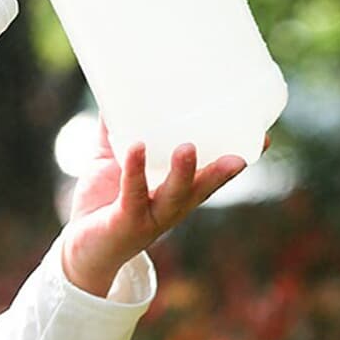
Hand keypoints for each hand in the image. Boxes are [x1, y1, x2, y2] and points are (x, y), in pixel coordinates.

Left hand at [61, 119, 258, 296]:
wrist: (76, 250)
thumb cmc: (103, 201)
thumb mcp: (112, 161)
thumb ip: (116, 130)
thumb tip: (115, 90)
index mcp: (180, 191)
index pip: (216, 175)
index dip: (240, 158)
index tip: (263, 138)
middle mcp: (172, 206)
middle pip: (204, 189)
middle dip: (221, 171)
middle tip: (238, 154)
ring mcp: (151, 216)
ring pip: (175, 196)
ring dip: (184, 173)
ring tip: (187, 147)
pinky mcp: (124, 221)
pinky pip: (133, 195)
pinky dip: (136, 171)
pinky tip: (136, 148)